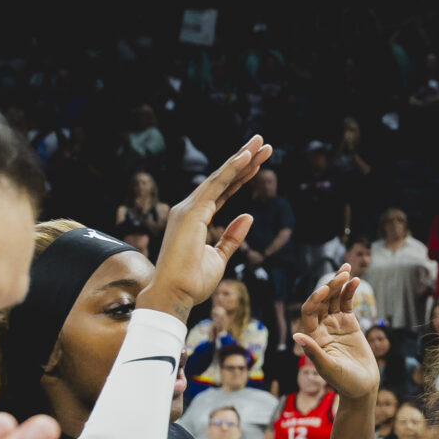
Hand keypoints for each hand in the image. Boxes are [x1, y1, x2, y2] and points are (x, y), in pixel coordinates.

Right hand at [146, 137, 269, 317]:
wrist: (175, 295)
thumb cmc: (192, 282)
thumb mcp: (219, 257)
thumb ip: (232, 237)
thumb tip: (248, 215)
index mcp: (197, 218)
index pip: (224, 191)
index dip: (241, 176)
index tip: (259, 162)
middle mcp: (191, 209)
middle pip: (223, 179)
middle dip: (244, 160)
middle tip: (263, 143)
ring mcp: (189, 208)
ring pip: (221, 177)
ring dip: (242, 159)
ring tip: (260, 143)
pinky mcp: (193, 212)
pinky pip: (216, 186)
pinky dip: (232, 170)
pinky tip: (247, 157)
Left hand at [294, 264, 379, 401]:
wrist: (362, 386)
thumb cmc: (344, 382)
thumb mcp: (328, 368)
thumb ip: (313, 351)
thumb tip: (296, 335)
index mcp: (312, 337)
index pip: (309, 312)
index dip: (315, 299)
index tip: (326, 289)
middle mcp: (320, 327)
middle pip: (322, 301)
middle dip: (330, 286)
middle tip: (341, 274)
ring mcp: (334, 324)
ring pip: (334, 299)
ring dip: (339, 284)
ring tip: (347, 269)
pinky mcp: (348, 323)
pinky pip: (347, 303)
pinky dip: (350, 292)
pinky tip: (355, 280)